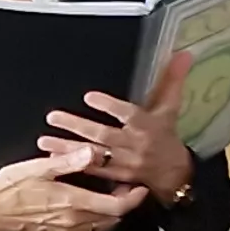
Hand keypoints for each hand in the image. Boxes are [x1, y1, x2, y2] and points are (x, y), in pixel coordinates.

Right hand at [0, 153, 146, 230]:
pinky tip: (91, 206)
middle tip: (128, 186)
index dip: (133, 198)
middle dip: (125, 203)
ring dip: (111, 212)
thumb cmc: (7, 189)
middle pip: (113, 217)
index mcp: (72, 202)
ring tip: (112, 194)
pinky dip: (96, 219)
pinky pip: (86, 230)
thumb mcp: (38, 168)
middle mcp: (73, 220)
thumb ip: (68, 161)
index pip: (116, 206)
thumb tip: (92, 152)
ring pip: (101, 225)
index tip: (140, 187)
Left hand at [41, 47, 196, 198]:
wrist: (175, 174)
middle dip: (77, 126)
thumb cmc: (167, 134)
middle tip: (53, 116)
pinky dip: (74, 165)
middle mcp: (136, 144)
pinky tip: (53, 159)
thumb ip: (172, 79)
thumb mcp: (170, 107)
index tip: (89, 96)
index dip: (110, 106)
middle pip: (104, 135)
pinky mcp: (116, 177)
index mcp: (149, 125)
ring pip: (94, 155)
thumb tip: (184, 53)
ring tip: (45, 140)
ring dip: (67, 148)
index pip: (130, 114)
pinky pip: (93, 172)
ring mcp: (125, 163)